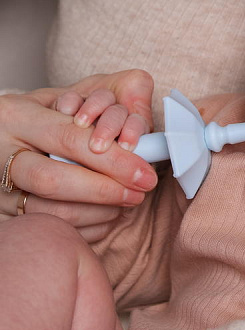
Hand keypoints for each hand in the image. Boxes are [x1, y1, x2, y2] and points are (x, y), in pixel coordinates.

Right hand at [0, 71, 157, 239]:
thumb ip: (87, 107)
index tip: (145, 171)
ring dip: (96, 213)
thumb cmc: (31, 116)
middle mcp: (0, 153)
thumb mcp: (49, 100)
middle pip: (56, 179)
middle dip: (105, 189)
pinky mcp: (0, 214)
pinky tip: (105, 218)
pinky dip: (82, 229)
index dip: (113, 159)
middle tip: (140, 192)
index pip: (71, 140)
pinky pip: (45, 227)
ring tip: (126, 204)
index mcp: (16, 118)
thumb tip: (137, 122)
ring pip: (48, 210)